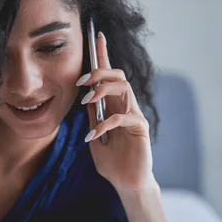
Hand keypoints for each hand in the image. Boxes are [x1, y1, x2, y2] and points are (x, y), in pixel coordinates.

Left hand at [77, 32, 155, 192]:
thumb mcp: (95, 137)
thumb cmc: (112, 162)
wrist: (126, 182)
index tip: (97, 38)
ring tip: (86, 100)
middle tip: (81, 81)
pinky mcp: (140, 127)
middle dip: (98, 72)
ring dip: (102, 89)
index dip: (104, 57)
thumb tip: (85, 100)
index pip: (110, 77)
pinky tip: (91, 136)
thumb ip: (93, 118)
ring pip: (123, 87)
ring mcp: (134, 115)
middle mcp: (125, 106)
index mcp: (114, 106)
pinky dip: (103, 124)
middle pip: (117, 75)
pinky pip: (121, 117)